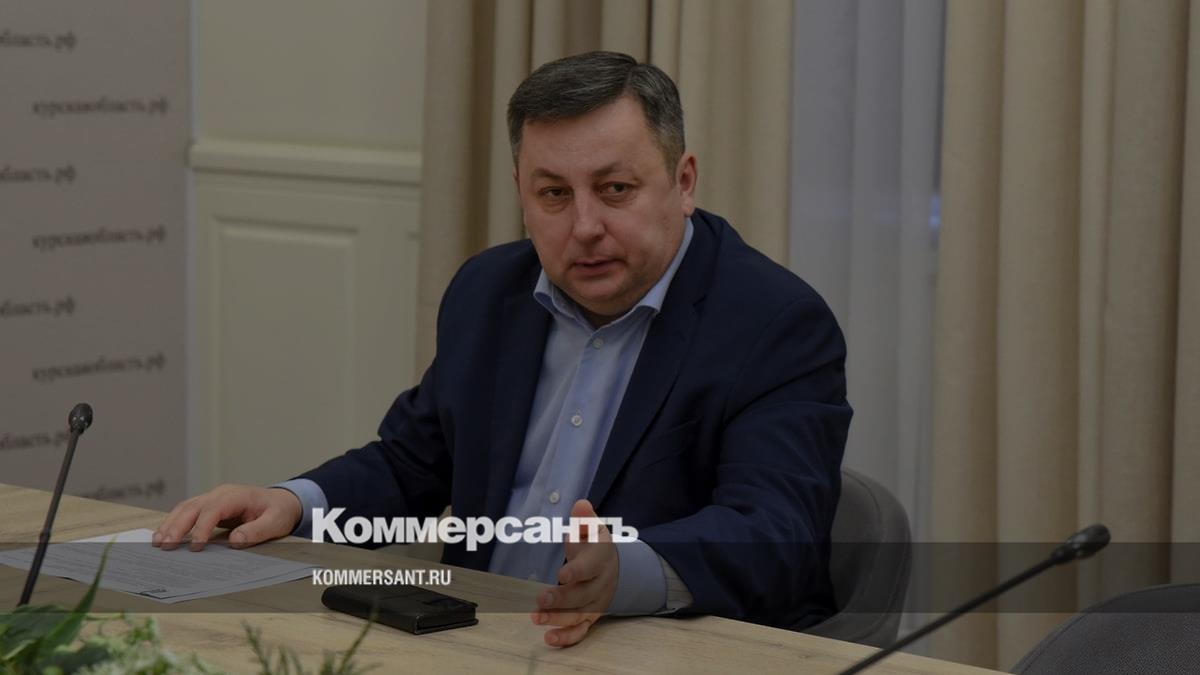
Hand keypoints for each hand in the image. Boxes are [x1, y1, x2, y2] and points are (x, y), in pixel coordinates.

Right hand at [152, 484, 301, 550]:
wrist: (281, 502)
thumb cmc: (278, 511)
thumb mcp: (276, 522)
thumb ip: (257, 531)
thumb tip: (235, 540)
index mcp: (236, 496)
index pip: (213, 510)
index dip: (202, 527)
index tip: (196, 547)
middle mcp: (220, 494)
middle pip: (193, 507)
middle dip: (177, 526)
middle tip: (165, 546)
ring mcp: (212, 499)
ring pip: (185, 508)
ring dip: (170, 524)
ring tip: (157, 544)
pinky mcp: (208, 507)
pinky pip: (187, 513)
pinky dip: (174, 524)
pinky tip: (164, 537)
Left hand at [531, 499, 618, 646]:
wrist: (615, 568)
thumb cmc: (595, 546)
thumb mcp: (592, 528)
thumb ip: (584, 519)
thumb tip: (580, 505)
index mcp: (600, 560)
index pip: (589, 568)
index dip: (577, 572)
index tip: (562, 575)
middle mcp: (599, 585)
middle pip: (583, 595)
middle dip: (562, 599)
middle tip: (541, 600)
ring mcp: (595, 604)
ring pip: (579, 615)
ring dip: (558, 619)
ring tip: (535, 618)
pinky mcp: (590, 618)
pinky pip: (580, 631)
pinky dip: (567, 637)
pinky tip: (548, 639)